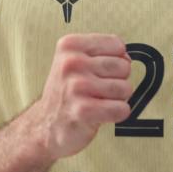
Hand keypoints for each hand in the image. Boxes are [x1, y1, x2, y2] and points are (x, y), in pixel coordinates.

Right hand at [28, 34, 132, 160]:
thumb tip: (127, 58)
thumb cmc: (66, 92)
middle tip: (98, 90)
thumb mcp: (76, 61)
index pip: (117, 45)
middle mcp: (71, 63)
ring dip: (118, 99)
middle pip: (124, 67)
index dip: (116, 60)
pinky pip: (121, 109)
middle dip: (118, 80)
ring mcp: (76, 86)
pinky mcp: (83, 110)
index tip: (100, 71)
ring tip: (98, 101)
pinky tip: (101, 114)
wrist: (45, 126)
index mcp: (70, 45)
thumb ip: (103, 53)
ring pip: (125, 88)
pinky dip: (117, 114)